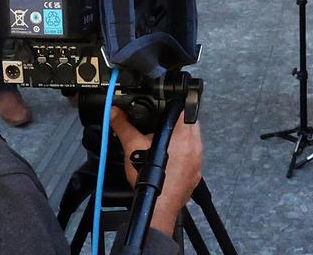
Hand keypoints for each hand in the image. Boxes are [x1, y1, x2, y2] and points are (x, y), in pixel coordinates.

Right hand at [110, 107, 204, 236]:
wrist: (157, 207)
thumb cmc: (148, 176)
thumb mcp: (133, 147)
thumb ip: (124, 127)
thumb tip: (114, 112)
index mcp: (183, 135)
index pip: (186, 110)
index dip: (176, 106)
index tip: (167, 109)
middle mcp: (196, 146)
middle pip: (191, 125)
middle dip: (178, 124)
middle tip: (162, 128)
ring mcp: (198, 161)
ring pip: (193, 142)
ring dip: (182, 141)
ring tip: (164, 145)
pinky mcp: (196, 175)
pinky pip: (193, 159)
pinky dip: (184, 158)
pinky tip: (170, 163)